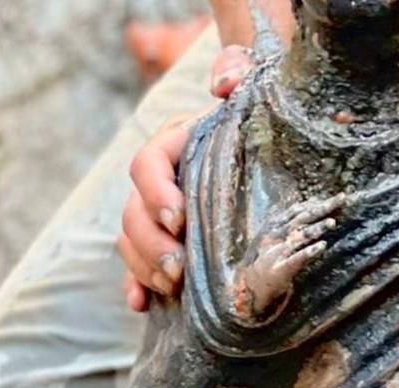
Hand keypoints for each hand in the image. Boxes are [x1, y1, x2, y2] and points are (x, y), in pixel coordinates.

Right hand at [118, 44, 253, 312]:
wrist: (267, 152)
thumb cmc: (259, 122)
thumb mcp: (252, 92)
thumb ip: (236, 73)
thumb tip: (223, 83)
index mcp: (173, 146)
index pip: (147, 164)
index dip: (157, 192)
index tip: (179, 218)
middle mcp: (159, 183)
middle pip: (132, 212)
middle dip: (152, 244)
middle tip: (179, 270)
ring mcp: (157, 216)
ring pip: (130, 241)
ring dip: (146, 267)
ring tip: (173, 287)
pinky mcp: (164, 246)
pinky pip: (137, 268)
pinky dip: (137, 286)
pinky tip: (141, 304)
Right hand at [231, 195, 343, 320]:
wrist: (247, 286)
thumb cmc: (264, 260)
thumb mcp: (273, 237)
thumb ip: (289, 223)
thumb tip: (307, 206)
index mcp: (275, 226)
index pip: (298, 209)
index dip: (316, 202)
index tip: (336, 197)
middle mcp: (276, 235)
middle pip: (302, 217)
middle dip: (322, 207)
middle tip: (341, 199)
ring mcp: (277, 251)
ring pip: (300, 236)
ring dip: (317, 228)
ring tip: (332, 222)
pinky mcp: (281, 269)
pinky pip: (297, 258)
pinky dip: (310, 251)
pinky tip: (323, 246)